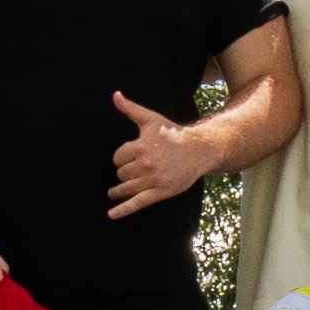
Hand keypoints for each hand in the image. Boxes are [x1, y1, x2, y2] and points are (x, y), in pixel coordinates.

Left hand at [101, 93, 217, 217]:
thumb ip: (130, 109)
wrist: (198, 149)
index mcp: (141, 146)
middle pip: (121, 173)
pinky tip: (111, 214)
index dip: (122, 158)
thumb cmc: (172, 133)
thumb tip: (115, 95)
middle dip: (125, 171)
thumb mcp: (150, 119)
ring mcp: (153, 180)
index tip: (129, 157)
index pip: (117, 158)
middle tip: (133, 170)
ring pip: (126, 187)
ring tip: (114, 192)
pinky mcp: (160, 192)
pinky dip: (123, 210)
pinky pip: (137, 203)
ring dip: (119, 190)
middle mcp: (146, 164)